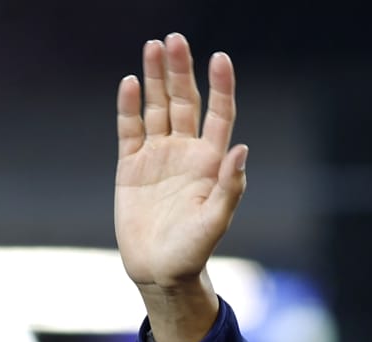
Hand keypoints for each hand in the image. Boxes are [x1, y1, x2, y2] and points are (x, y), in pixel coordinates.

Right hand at [115, 33, 246, 341]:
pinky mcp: (130, 167)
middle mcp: (186, 154)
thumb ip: (230, 187)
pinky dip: (129, 106)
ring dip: (155, 79)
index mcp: (211, 163)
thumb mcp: (215, 222)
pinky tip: (130, 82)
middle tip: (176, 39)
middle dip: (181, 72)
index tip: (221, 58)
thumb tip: (242, 149)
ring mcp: (157, 157)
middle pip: (185, 103)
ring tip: (155, 47)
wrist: (160, 271)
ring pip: (157, 109)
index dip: (221, 87)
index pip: (220, 115)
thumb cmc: (193, 251)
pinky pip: (129, 129)